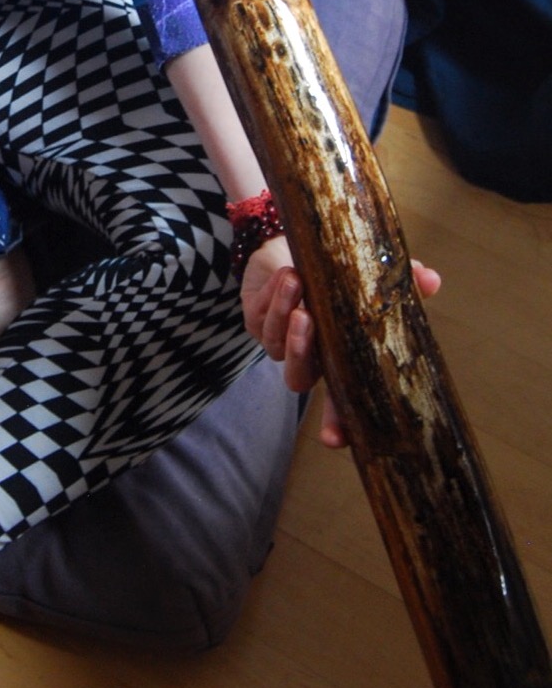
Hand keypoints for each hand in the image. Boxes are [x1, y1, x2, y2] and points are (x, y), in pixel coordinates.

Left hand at [240, 235, 441, 448]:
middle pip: (299, 378)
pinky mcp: (255, 318)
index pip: (339, 404)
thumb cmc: (339, 276)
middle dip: (301, 356)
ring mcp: (279, 340)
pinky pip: (259, 316)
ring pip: (276, 344)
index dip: (338, 424)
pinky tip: (285, 277)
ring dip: (285, 312)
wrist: (295, 248)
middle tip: (308, 322)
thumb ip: (403, 284)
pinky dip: (272, 295)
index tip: (335, 439)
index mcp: (337, 361)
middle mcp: (308, 357)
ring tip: (297, 282)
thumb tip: (432, 280)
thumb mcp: (373, 280)